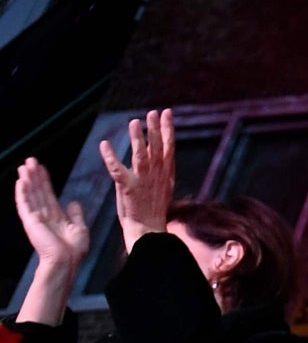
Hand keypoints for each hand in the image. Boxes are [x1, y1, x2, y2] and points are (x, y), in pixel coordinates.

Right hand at [15, 159, 88, 270]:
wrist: (67, 261)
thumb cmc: (73, 250)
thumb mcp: (79, 228)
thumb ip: (75, 214)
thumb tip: (73, 202)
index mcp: (55, 216)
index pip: (48, 194)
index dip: (44, 180)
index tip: (41, 168)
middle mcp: (43, 215)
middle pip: (37, 191)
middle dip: (34, 175)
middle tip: (30, 160)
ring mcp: (35, 218)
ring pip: (30, 194)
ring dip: (27, 180)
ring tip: (24, 166)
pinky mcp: (30, 222)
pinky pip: (24, 204)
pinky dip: (22, 193)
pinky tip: (20, 182)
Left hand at [98, 109, 177, 244]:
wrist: (149, 230)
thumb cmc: (155, 210)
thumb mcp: (165, 186)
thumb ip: (163, 169)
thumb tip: (163, 155)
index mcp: (166, 172)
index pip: (169, 145)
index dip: (168, 128)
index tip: (167, 112)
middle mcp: (156, 173)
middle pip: (157, 146)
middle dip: (155, 128)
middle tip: (153, 112)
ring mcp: (143, 180)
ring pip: (140, 154)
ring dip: (138, 138)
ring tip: (135, 122)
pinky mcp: (127, 187)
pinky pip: (116, 169)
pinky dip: (110, 157)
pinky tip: (104, 145)